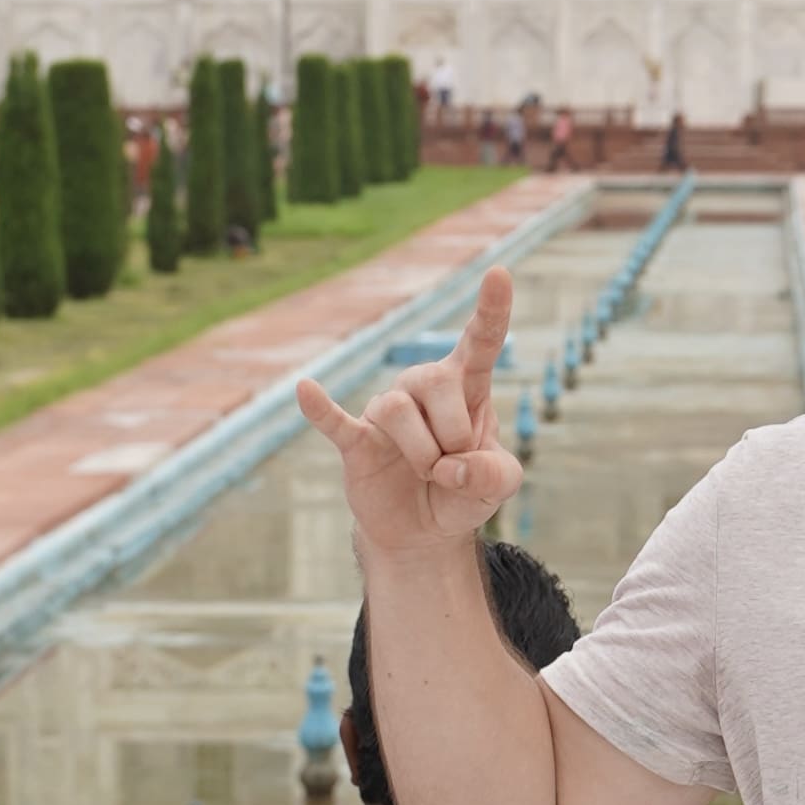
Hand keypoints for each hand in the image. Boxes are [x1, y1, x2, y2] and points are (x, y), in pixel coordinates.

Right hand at [292, 266, 523, 560]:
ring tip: (426, 473)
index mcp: (466, 387)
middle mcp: (423, 388)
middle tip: (453, 467)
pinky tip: (305, 389)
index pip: (480, 341)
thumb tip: (450, 467)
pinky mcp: (357, 441)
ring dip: (422, 453)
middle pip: (435, 380)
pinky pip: (336, 421)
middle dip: (454, 434)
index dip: (491, 309)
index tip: (499, 273)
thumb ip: (494, 474)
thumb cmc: (463, 491)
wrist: (423, 531)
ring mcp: (386, 412)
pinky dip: (321, 408)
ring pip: (397, 410)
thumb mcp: (498, 485)